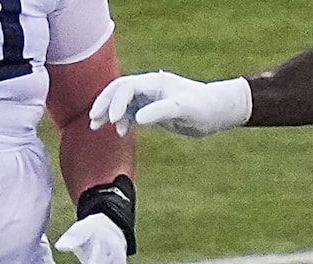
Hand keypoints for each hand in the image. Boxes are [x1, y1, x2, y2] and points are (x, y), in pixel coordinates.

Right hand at [91, 71, 250, 136]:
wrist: (218, 111)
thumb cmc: (204, 108)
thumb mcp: (184, 110)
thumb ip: (160, 112)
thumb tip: (138, 118)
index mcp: (155, 82)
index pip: (127, 87)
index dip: (115, 101)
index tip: (112, 119)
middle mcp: (150, 87)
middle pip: (118, 91)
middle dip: (104, 104)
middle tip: (93, 120)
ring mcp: (150, 98)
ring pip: (122, 102)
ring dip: (109, 113)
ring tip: (96, 127)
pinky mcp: (153, 110)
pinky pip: (132, 113)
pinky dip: (123, 121)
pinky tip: (121, 133)